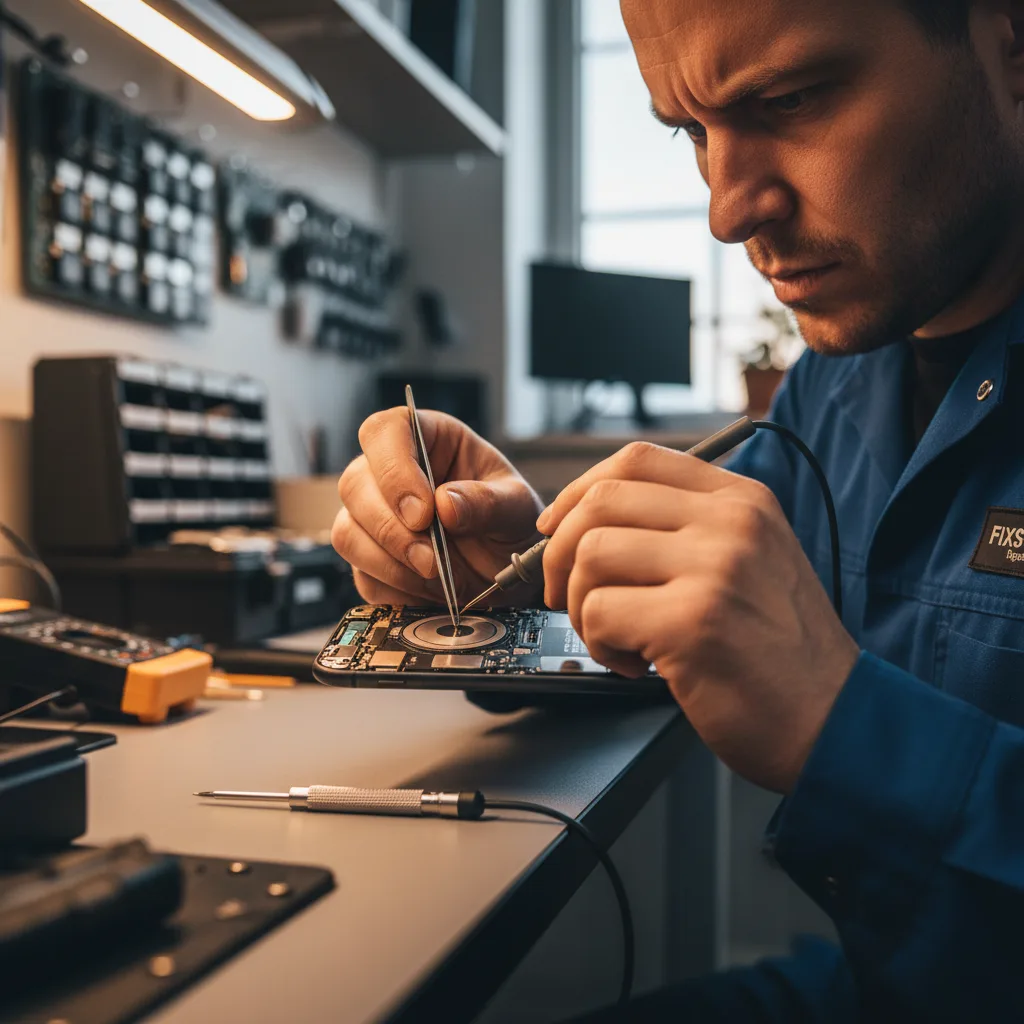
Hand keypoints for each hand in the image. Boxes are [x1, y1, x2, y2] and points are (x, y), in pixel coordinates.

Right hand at [332, 408, 543, 606]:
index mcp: (428, 440)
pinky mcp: (370, 560)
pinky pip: (362, 576)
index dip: (394, 470)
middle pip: (354, 485)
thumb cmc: (512, 524)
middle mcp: (390, 474)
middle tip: (432, 559)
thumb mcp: (516, 507)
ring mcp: (373, 517)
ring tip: (437, 577)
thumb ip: (487, 502)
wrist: (510, 575)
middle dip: (391, 529)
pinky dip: (396, 590)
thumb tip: (444, 504)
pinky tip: (431, 590)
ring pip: (347, 533)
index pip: (385, 432)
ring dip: (390, 563)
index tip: (423, 512)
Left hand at [537, 441, 859, 793]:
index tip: (556, 527)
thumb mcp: (751, 560)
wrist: (834, 720)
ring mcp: (715, 567)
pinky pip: (600, 611)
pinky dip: (600, 644)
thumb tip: (585, 521)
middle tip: (566, 595)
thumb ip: (684, 528)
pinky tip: (635, 664)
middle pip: (600, 502)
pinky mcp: (694, 621)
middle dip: (559, 552)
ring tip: (617, 638)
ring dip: (581, 606)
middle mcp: (731, 522)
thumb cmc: (781, 651)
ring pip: (591, 555)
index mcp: (742, 500)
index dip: (579, 491)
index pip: (635, 460)